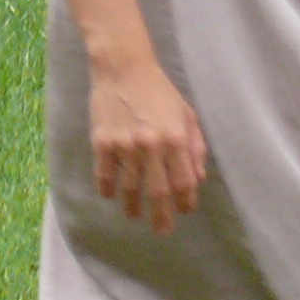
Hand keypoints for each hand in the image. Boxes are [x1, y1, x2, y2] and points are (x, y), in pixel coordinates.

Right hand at [88, 51, 206, 232]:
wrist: (123, 68)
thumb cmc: (159, 91)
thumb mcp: (186, 115)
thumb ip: (195, 147)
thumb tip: (198, 178)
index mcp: (176, 139)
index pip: (184, 182)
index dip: (185, 202)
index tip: (183, 211)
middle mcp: (151, 145)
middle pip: (158, 192)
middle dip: (161, 216)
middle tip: (162, 231)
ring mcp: (124, 145)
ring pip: (129, 187)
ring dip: (132, 206)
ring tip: (133, 214)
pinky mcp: (102, 142)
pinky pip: (104, 174)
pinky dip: (108, 189)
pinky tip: (111, 195)